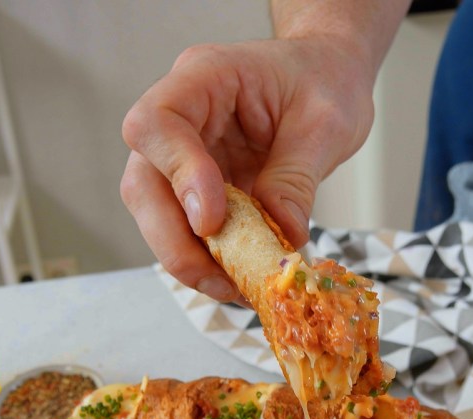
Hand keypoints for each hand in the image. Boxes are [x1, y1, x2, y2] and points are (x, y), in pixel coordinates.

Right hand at [121, 36, 375, 300]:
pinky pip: (187, 228)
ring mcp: (184, 153)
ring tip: (238, 287)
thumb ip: (297, 176)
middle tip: (221, 278)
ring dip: (190, 258)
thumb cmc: (325, 81)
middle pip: (143, 182)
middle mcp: (182, 115)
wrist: (329, 77)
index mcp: (205, 77)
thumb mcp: (327, 123)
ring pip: (157, 213)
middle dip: (174, 240)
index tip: (212, 220)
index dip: (177, 175)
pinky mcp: (198, 188)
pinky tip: (241, 280)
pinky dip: (210, 260)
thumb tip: (283, 234)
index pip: (158, 122)